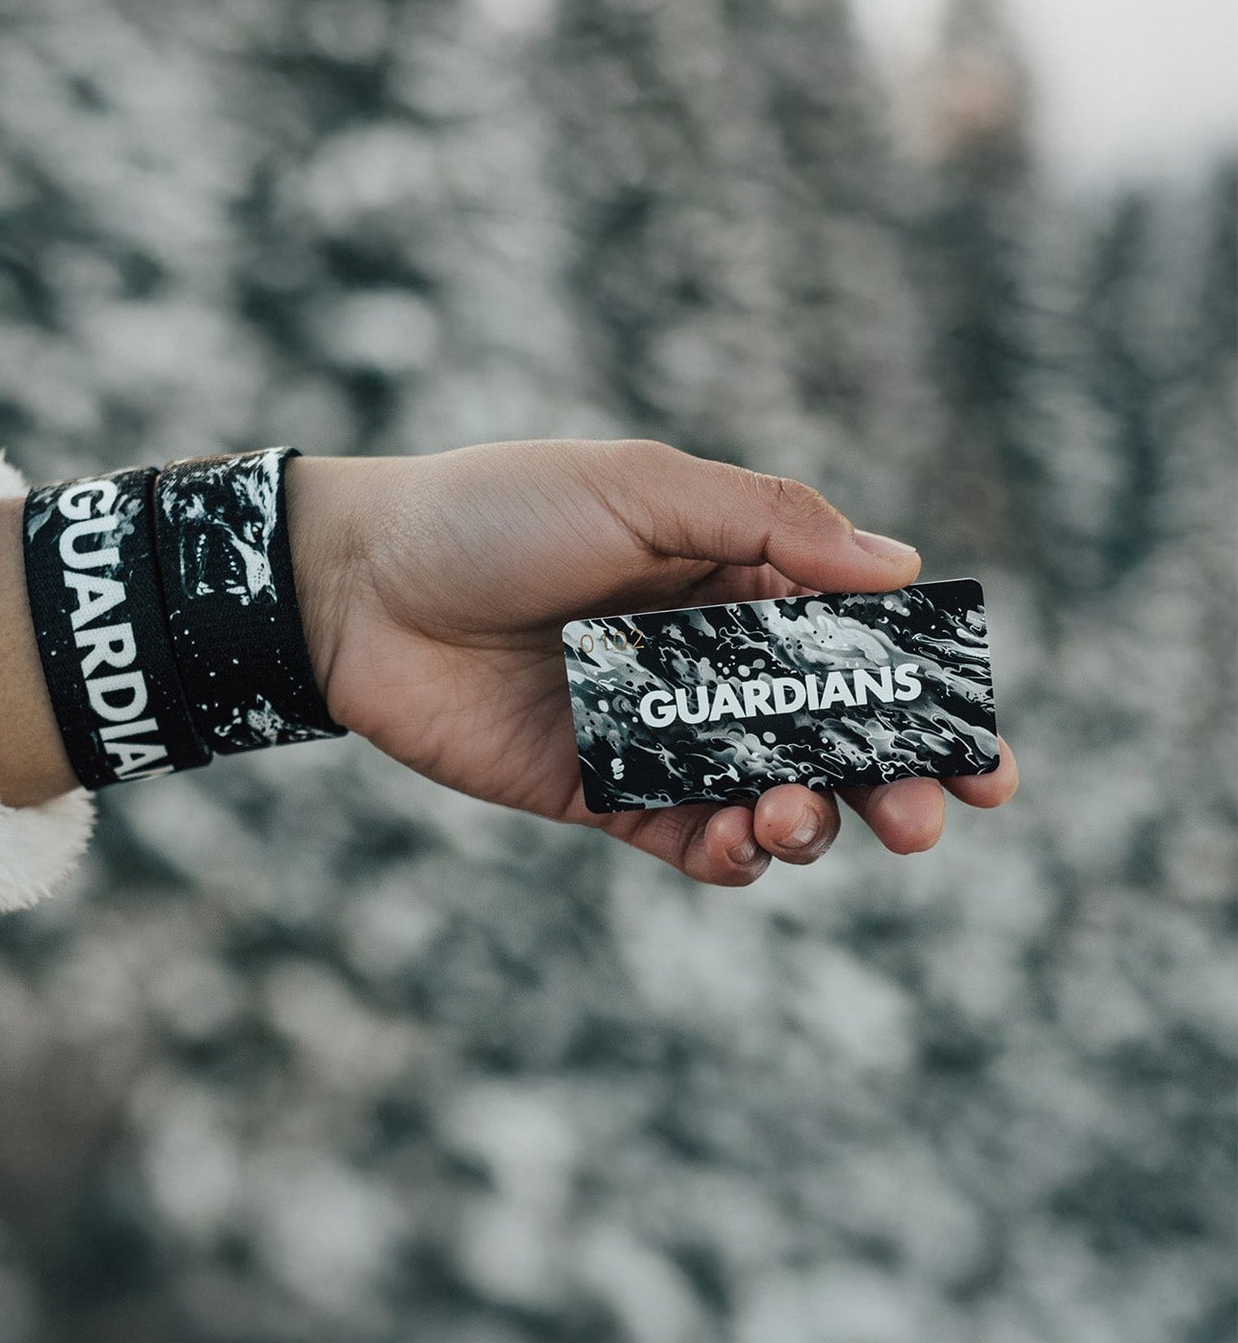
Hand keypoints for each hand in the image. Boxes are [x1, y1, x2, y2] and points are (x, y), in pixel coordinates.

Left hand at [286, 441, 1017, 885]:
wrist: (361, 588)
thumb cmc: (496, 514)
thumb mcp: (639, 490)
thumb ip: (768, 524)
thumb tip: (902, 564)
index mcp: (730, 579)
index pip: (853, 644)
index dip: (922, 696)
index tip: (982, 748)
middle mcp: (706, 662)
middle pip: (828, 736)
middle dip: (893, 781)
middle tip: (930, 814)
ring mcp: (656, 733)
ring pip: (769, 796)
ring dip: (810, 821)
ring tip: (797, 814)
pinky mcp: (599, 791)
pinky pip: (684, 837)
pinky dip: (726, 853)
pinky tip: (739, 843)